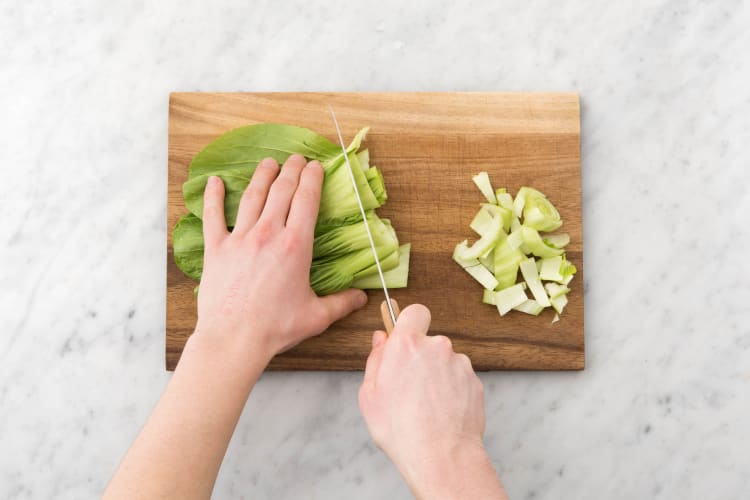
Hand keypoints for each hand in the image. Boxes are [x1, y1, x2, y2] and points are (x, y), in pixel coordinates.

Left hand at [195, 154, 367, 362]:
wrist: (234, 338)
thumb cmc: (276, 328)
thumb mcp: (316, 316)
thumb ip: (341, 303)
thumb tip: (362, 298)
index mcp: (295, 246)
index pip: (306, 201)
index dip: (312, 179)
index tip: (315, 166)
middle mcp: (268, 234)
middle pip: (281, 191)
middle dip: (291, 170)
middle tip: (296, 159)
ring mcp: (240, 239)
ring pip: (252, 197)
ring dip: (262, 176)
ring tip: (268, 163)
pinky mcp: (217, 249)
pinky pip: (214, 216)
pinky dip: (214, 197)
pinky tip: (215, 182)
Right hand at [358, 304, 505, 498]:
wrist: (441, 456)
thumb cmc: (401, 429)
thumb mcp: (370, 394)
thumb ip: (375, 359)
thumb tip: (381, 339)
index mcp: (407, 345)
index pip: (414, 311)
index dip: (409, 322)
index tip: (404, 337)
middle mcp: (437, 347)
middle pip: (428, 342)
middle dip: (420, 358)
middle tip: (408, 386)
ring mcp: (460, 364)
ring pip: (445, 361)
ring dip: (436, 375)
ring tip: (426, 406)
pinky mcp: (475, 381)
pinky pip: (459, 378)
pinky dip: (451, 390)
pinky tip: (442, 411)